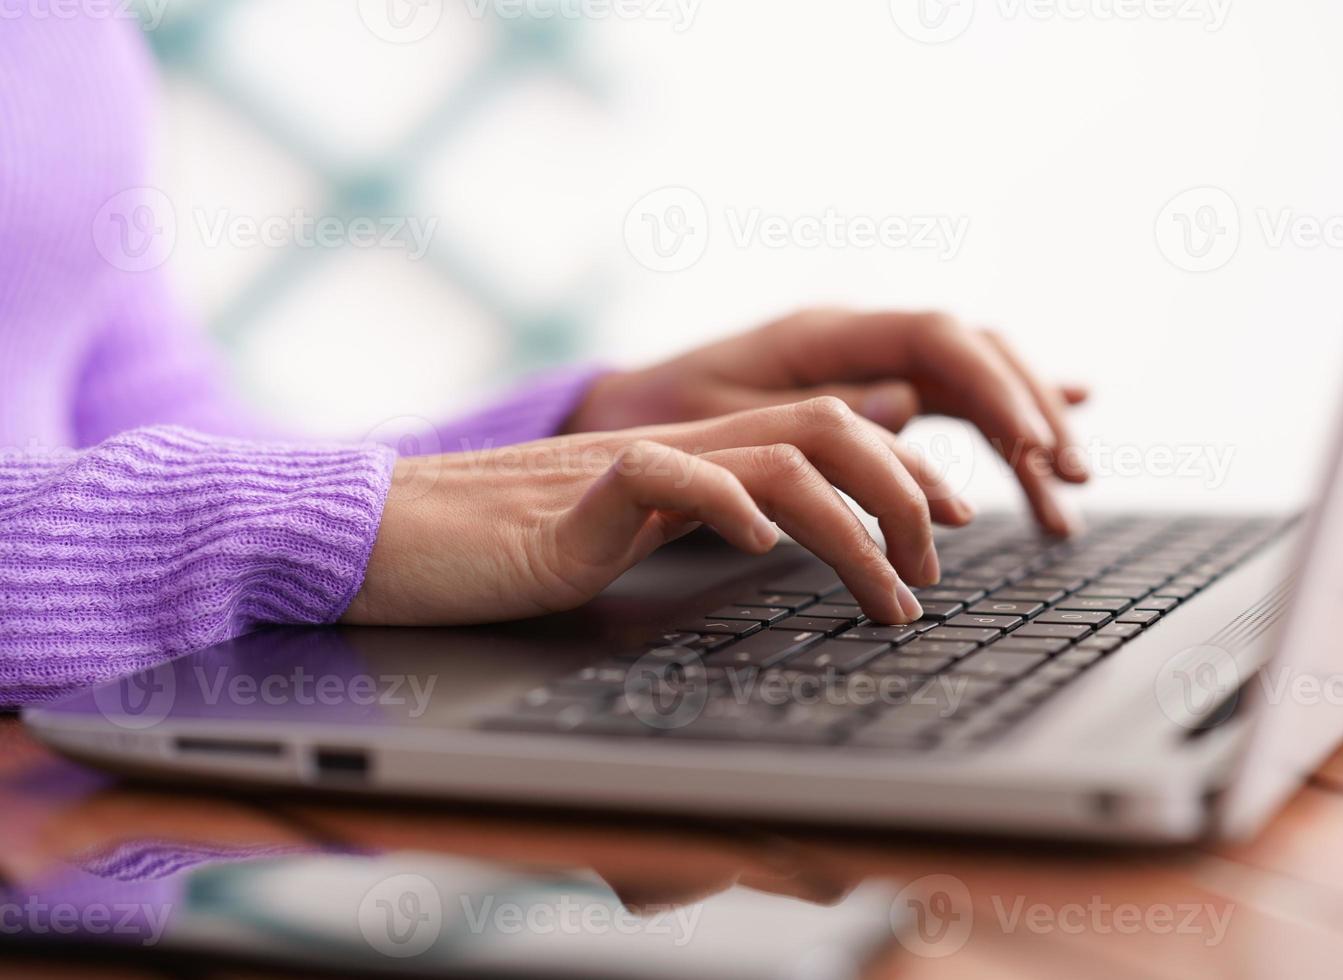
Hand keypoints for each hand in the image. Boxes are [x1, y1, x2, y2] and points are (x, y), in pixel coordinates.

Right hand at [343, 399, 971, 626]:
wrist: (391, 535)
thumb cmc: (501, 550)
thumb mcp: (628, 533)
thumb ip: (698, 515)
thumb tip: (774, 526)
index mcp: (695, 459)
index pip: (824, 431)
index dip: (901, 469)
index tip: (950, 523)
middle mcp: (677, 450)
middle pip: (827, 427)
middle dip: (905, 492)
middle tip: (939, 567)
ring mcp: (630, 467)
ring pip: (775, 458)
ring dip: (853, 526)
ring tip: (888, 595)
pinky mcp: (576, 499)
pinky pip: (663, 476)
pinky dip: (725, 505)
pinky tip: (758, 547)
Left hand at [565, 309, 1089, 533]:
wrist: (632, 412)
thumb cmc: (668, 417)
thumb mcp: (731, 422)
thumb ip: (819, 414)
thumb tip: (912, 406)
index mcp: (826, 330)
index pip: (937, 338)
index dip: (995, 386)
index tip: (1033, 444)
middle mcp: (860, 336)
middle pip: (975, 352)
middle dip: (1031, 409)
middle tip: (1071, 475)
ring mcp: (870, 361)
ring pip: (973, 380)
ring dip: (1026, 429)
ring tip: (1067, 493)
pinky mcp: (873, 392)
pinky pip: (952, 400)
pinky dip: (1000, 423)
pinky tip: (1049, 446)